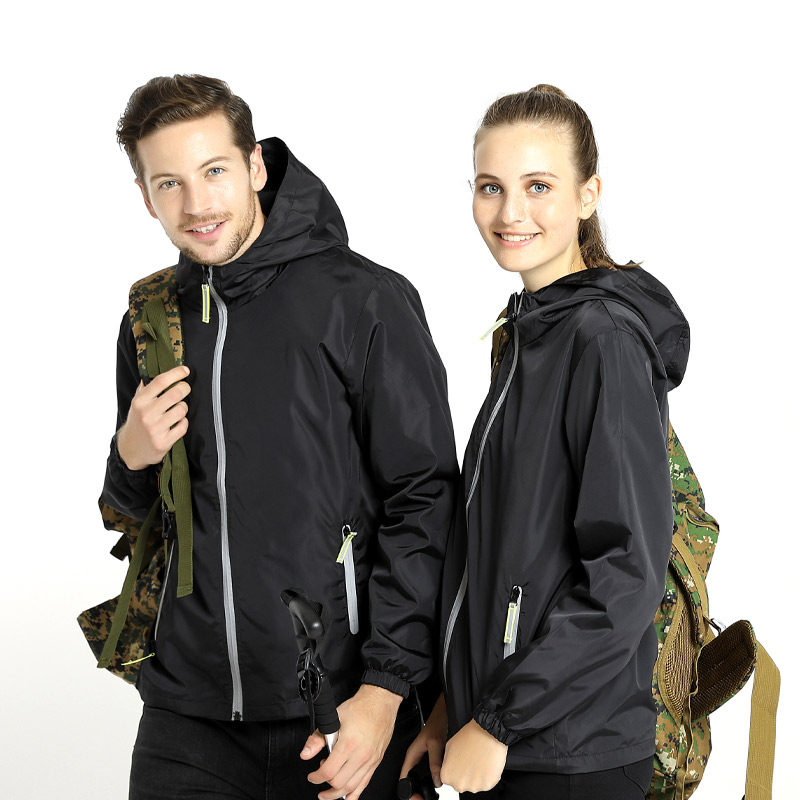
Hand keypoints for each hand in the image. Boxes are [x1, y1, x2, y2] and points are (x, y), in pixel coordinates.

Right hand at [117, 365, 190, 469]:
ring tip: (177, 410)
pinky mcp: (163, 442)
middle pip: (175, 393)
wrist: (130, 448)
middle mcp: (146, 414)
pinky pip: (183, 425)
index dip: (176, 373)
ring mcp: (155, 429)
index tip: (185, 370)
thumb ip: (147, 388)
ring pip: (182, 409)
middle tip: (185, 388)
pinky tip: (177, 423)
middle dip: (185, 388)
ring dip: (183, 407)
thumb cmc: (138, 421)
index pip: (160, 381)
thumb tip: (158, 369)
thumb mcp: (137, 403)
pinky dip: (183, 422)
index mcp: (140, 401)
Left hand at [302, 684, 402, 799]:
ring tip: (328, 791)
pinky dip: (354, 794)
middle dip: (325, 784)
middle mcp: (360, 755)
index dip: (316, 777)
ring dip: (337, 793)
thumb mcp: (334, 718)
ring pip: (351, 788)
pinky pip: (364, 784)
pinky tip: (347, 796)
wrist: (380, 703)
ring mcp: (370, 761)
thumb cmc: (360, 708)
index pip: (328, 772)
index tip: (312, 776)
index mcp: (348, 744)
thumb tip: (306, 754)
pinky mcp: (376, 762)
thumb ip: (317, 739)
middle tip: (321, 774)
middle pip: (339, 783)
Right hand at [399, 692, 446, 797]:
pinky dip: (432, 778)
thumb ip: (435, 762)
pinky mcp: (429, 757)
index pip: (404, 777)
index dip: (407, 789)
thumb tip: (436, 780)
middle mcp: (415, 757)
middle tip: (425, 796)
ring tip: (431, 791)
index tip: (415, 797)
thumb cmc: (436, 723)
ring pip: (420, 776)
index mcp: (411, 755)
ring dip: (425, 784)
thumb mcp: (435, 743)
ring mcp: (422, 758)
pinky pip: (428, 772)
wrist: (443, 714)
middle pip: (411, 779)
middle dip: (417, 789)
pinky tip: (438, 781)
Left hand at [439, 719, 506, 794]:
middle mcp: (459, 785)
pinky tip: (485, 763)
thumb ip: (447, 762)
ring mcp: (474, 787)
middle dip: (465, 774)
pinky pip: (485, 783)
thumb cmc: (469, 737)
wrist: (487, 734)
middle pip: (461, 783)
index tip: (460, 761)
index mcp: (447, 776)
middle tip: (470, 760)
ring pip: (474, 784)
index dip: (455, 768)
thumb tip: (450, 767)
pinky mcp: (487, 785)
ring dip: (476, 776)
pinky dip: (486, 776)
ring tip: (478, 760)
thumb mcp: (449, 746)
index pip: (449, 778)